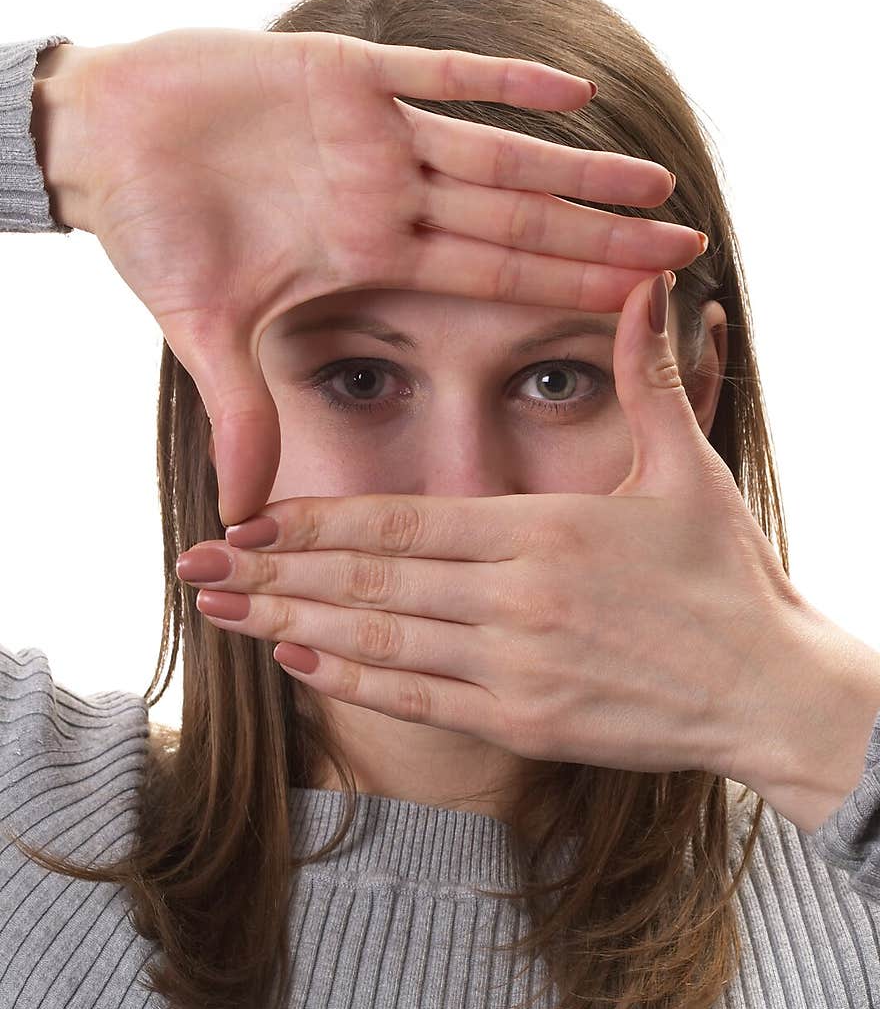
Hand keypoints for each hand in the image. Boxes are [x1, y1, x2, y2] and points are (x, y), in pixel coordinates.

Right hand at [33, 30, 704, 526]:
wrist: (105, 143)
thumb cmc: (153, 232)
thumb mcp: (205, 330)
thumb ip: (241, 410)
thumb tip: (243, 514)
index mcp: (369, 254)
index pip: (487, 278)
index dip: (562, 290)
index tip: (638, 310)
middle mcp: (387, 196)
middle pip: (516, 220)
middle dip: (598, 235)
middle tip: (688, 247)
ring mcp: (374, 132)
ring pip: (498, 152)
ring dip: (574, 168)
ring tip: (655, 180)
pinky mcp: (342, 68)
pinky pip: (437, 71)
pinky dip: (500, 79)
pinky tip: (574, 91)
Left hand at [177, 270, 810, 789]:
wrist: (770, 688)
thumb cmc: (728, 574)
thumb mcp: (689, 466)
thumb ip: (649, 376)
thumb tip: (650, 284)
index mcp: (543, 530)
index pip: (401, 522)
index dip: (314, 522)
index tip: (246, 515)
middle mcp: (517, 599)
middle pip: (369, 582)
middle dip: (270, 573)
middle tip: (192, 567)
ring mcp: (517, 668)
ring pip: (378, 641)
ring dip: (288, 624)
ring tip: (220, 613)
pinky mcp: (526, 723)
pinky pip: (418, 699)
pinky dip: (351, 680)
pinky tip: (297, 661)